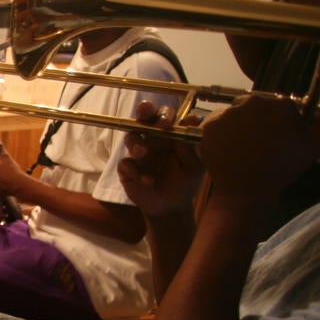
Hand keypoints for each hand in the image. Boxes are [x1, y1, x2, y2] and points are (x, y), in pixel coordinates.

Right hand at [117, 101, 204, 217]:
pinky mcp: (127, 168)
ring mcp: (138, 153)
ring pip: (130, 138)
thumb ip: (190, 146)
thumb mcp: (194, 167)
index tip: (166, 123)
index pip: (165, 116)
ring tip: (143, 154)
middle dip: (143, 111)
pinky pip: (125, 163)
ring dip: (136, 143)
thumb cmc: (185, 184)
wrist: (170, 208)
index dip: (164, 114)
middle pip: (143, 118)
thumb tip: (191, 120)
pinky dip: (135, 171)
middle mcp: (153, 140)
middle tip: (144, 111)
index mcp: (170, 135)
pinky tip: (148, 182)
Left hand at [201, 93, 319, 196]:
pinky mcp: (210, 125)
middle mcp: (253, 102)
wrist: (247, 187)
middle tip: (258, 141)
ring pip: (235, 114)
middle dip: (257, 119)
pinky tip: (227, 147)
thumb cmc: (282, 167)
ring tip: (241, 146)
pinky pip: (216, 124)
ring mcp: (229, 112)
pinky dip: (220, 133)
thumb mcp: (314, 148)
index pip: (281, 106)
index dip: (280, 121)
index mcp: (280, 104)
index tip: (277, 135)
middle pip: (255, 106)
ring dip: (238, 125)